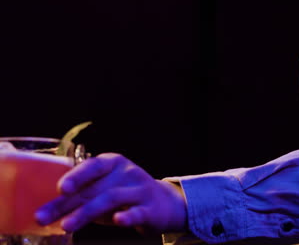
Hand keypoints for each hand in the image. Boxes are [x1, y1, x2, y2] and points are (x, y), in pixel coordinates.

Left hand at [35, 153, 187, 233]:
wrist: (163, 204)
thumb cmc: (124, 196)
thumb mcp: (104, 190)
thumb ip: (81, 194)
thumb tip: (47, 208)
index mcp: (114, 163)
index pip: (93, 166)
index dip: (76, 176)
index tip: (60, 189)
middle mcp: (127, 173)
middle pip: (95, 188)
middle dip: (67, 204)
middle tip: (44, 217)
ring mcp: (140, 190)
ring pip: (112, 199)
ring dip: (86, 212)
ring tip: (66, 225)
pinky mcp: (151, 209)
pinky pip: (138, 212)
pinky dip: (128, 216)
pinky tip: (118, 221)